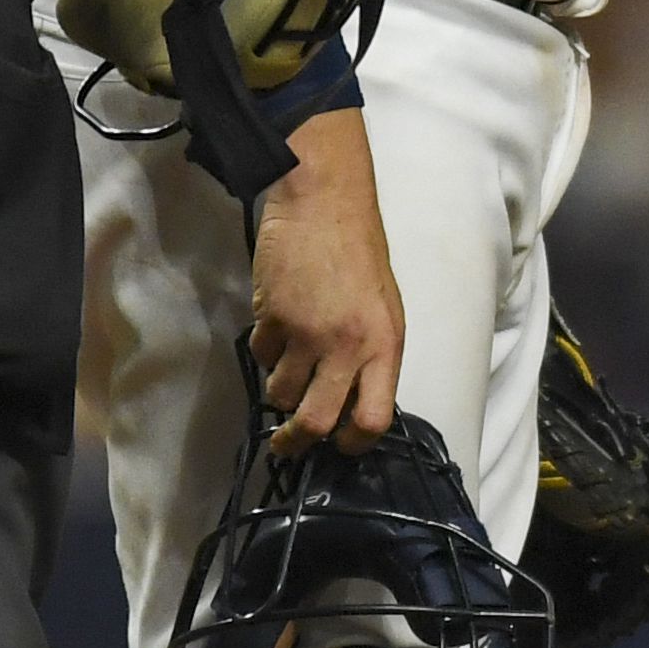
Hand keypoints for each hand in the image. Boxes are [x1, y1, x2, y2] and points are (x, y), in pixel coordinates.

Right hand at [250, 113, 405, 449]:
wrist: (324, 202)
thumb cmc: (360, 252)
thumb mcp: (384, 308)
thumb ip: (371, 355)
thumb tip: (349, 403)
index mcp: (387, 344)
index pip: (375, 418)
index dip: (354, 442)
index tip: (339, 445)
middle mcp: (349, 346)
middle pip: (317, 421)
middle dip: (297, 441)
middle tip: (287, 445)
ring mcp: (308, 333)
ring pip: (281, 392)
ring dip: (279, 387)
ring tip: (287, 362)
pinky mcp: (273, 318)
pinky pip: (262, 355)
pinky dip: (265, 348)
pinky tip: (277, 322)